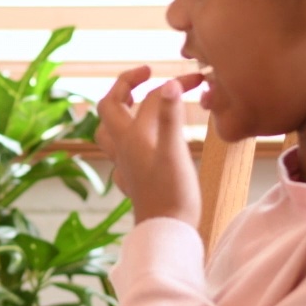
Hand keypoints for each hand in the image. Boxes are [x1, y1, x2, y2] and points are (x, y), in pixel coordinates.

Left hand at [96, 66, 203, 226]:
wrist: (165, 232)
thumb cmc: (173, 193)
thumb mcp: (175, 151)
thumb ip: (170, 117)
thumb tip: (168, 84)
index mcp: (132, 135)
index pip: (151, 97)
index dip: (174, 84)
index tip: (198, 78)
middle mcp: (122, 146)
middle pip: (110, 106)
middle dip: (125, 84)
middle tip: (146, 73)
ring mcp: (124, 162)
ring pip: (107, 128)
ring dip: (118, 109)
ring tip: (134, 100)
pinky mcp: (131, 177)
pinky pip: (117, 150)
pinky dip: (125, 136)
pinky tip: (138, 141)